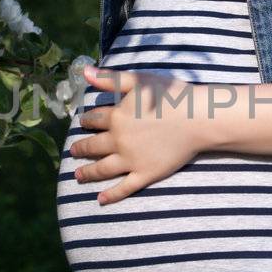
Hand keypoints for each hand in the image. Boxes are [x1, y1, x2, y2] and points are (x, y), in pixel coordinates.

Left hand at [69, 66, 204, 204]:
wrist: (197, 118)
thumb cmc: (172, 96)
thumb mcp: (139, 81)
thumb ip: (111, 79)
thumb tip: (85, 71)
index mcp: (117, 117)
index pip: (94, 120)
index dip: (86, 121)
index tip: (82, 123)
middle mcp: (119, 140)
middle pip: (93, 146)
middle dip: (81, 148)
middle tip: (74, 151)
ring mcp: (131, 160)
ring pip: (102, 168)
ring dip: (88, 173)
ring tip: (78, 176)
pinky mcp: (146, 174)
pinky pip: (124, 187)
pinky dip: (111, 195)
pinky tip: (100, 200)